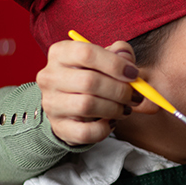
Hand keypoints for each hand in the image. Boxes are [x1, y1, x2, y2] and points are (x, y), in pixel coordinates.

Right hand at [35, 39, 153, 145]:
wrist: (72, 104)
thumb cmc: (93, 75)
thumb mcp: (106, 58)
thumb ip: (120, 53)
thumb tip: (127, 60)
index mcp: (61, 53)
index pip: (86, 53)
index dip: (115, 64)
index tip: (134, 74)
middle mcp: (50, 76)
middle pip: (89, 81)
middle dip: (120, 90)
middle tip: (135, 96)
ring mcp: (51, 103)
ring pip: (87, 106)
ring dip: (115, 109)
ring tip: (125, 108)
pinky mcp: (58, 127)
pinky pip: (85, 132)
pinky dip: (105, 129)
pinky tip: (111, 122)